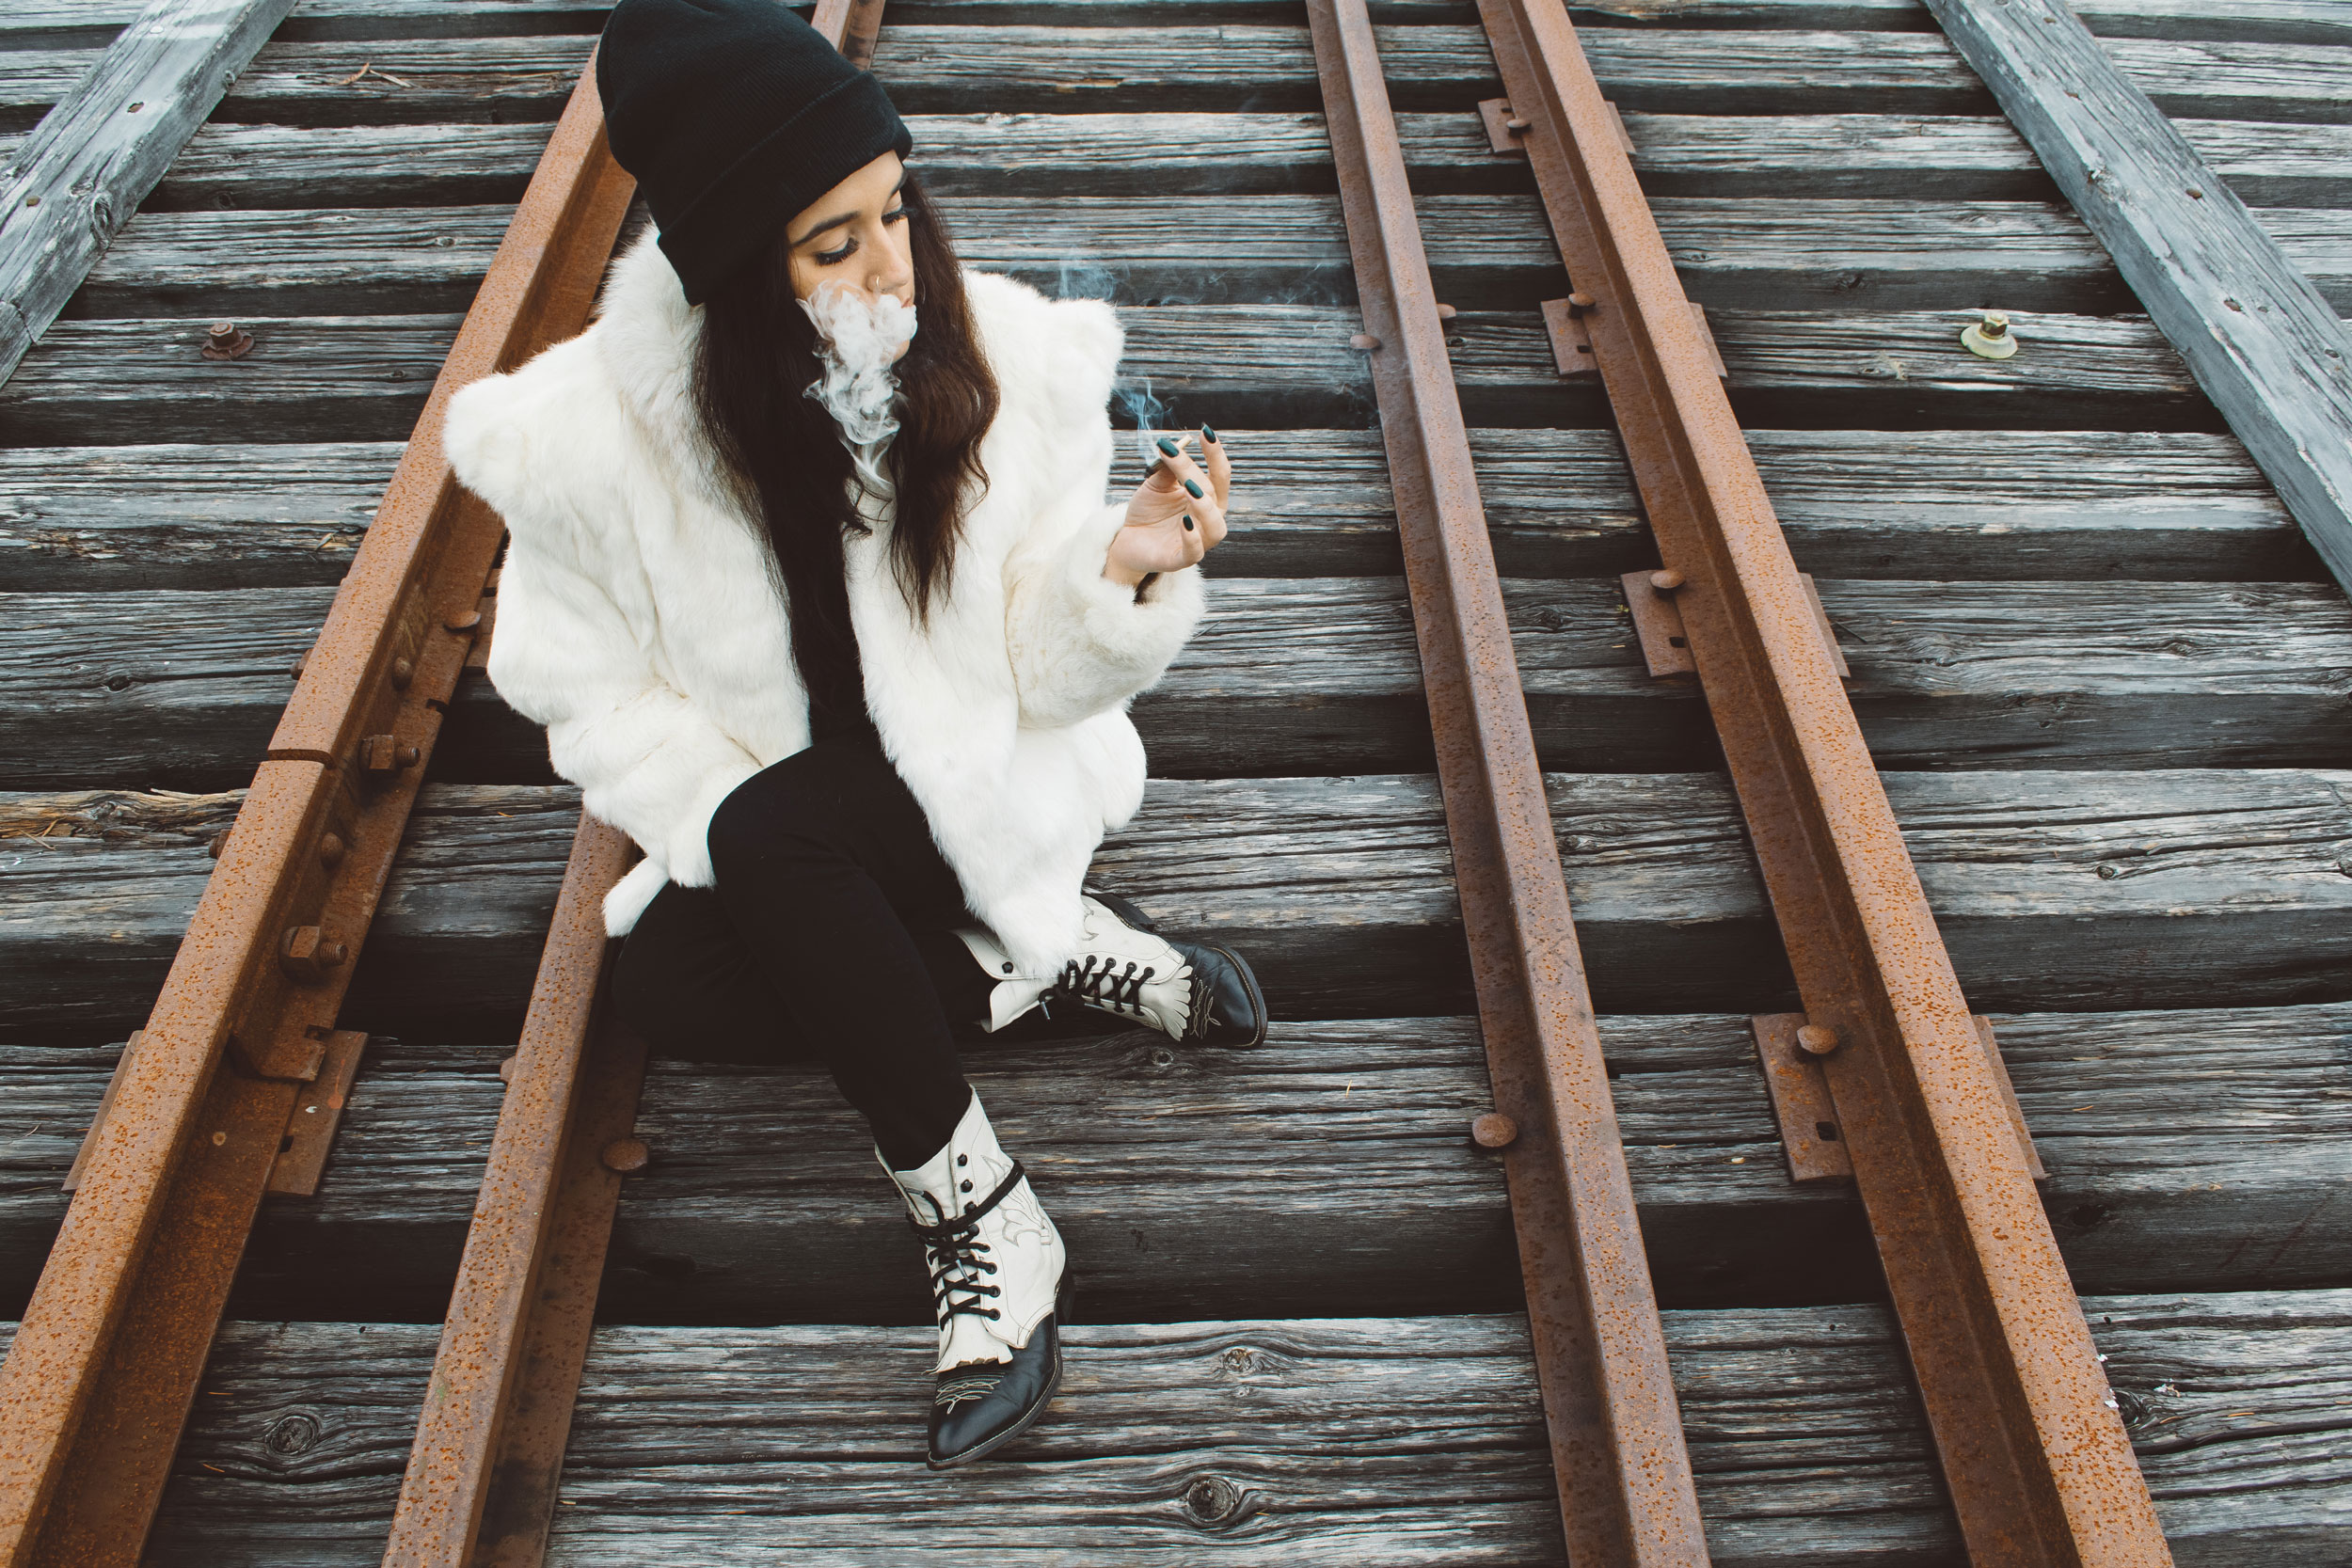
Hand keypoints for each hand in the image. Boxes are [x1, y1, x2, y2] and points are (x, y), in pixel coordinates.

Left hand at [1104, 428, 1230, 587]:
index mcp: (1207, 499)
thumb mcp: (1156, 485)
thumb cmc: (1148, 511)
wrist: (1126, 540)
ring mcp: (1198, 541)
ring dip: (1205, 507)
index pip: (1220, 475)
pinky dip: (1192, 538)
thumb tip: (1176, 445)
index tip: (1205, 431)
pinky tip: (1184, 522)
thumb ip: (1168, 469)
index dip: (1215, 454)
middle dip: (1197, 474)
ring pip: (1215, 527)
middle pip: (1213, 495)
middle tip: (1176, 457)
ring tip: (1190, 489)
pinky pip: (1194, 552)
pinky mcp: (1180, 559)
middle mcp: (1208, 520)